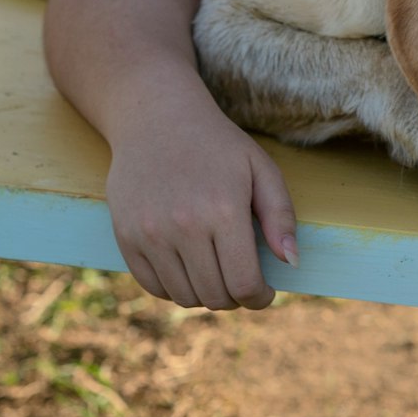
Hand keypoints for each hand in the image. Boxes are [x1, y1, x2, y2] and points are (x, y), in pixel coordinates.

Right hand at [106, 100, 298, 309]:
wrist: (155, 118)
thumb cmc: (217, 145)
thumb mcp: (261, 169)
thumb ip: (281, 217)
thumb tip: (291, 263)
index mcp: (223, 211)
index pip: (244, 284)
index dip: (259, 298)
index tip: (265, 293)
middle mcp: (183, 226)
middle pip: (215, 296)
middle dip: (236, 298)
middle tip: (243, 282)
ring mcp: (149, 234)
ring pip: (184, 297)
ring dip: (206, 295)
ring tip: (217, 274)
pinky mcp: (125, 237)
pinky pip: (153, 286)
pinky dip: (175, 288)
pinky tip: (189, 270)